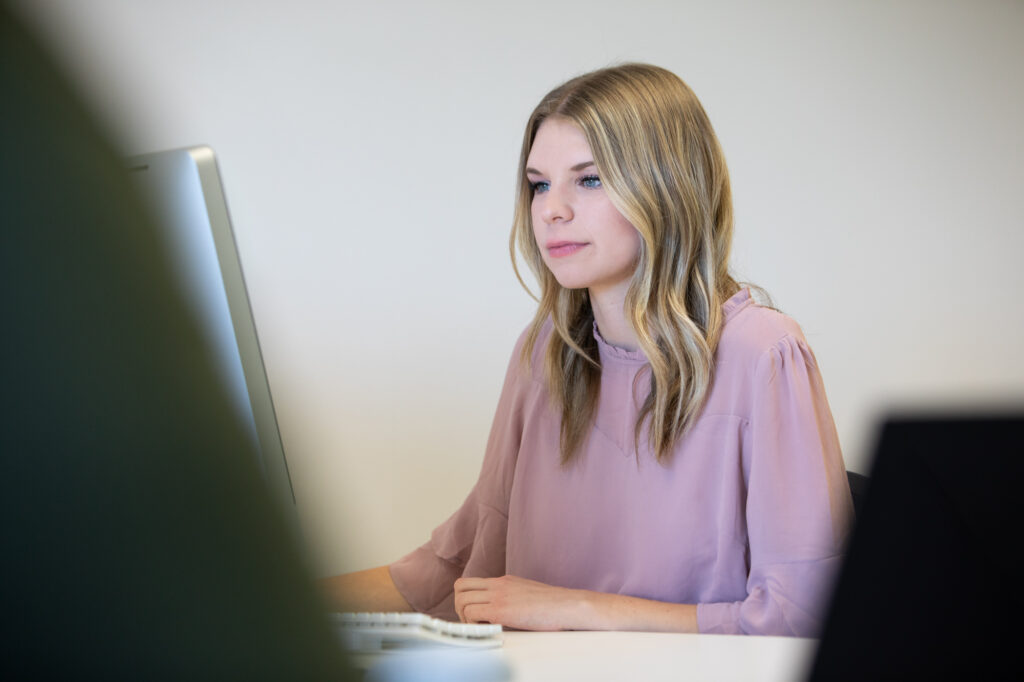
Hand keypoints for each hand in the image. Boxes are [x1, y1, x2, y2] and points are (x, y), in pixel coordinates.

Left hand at [453, 574, 588, 630]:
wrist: (566, 605)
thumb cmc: (552, 605)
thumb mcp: (526, 593)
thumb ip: (511, 597)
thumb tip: (503, 611)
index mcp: (503, 580)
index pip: (470, 582)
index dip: (465, 598)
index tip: (471, 613)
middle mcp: (498, 584)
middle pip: (460, 587)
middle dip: (459, 606)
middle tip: (470, 621)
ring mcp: (498, 595)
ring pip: (462, 600)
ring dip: (464, 617)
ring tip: (479, 628)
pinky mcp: (501, 610)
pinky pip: (472, 613)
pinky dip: (473, 624)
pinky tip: (486, 630)